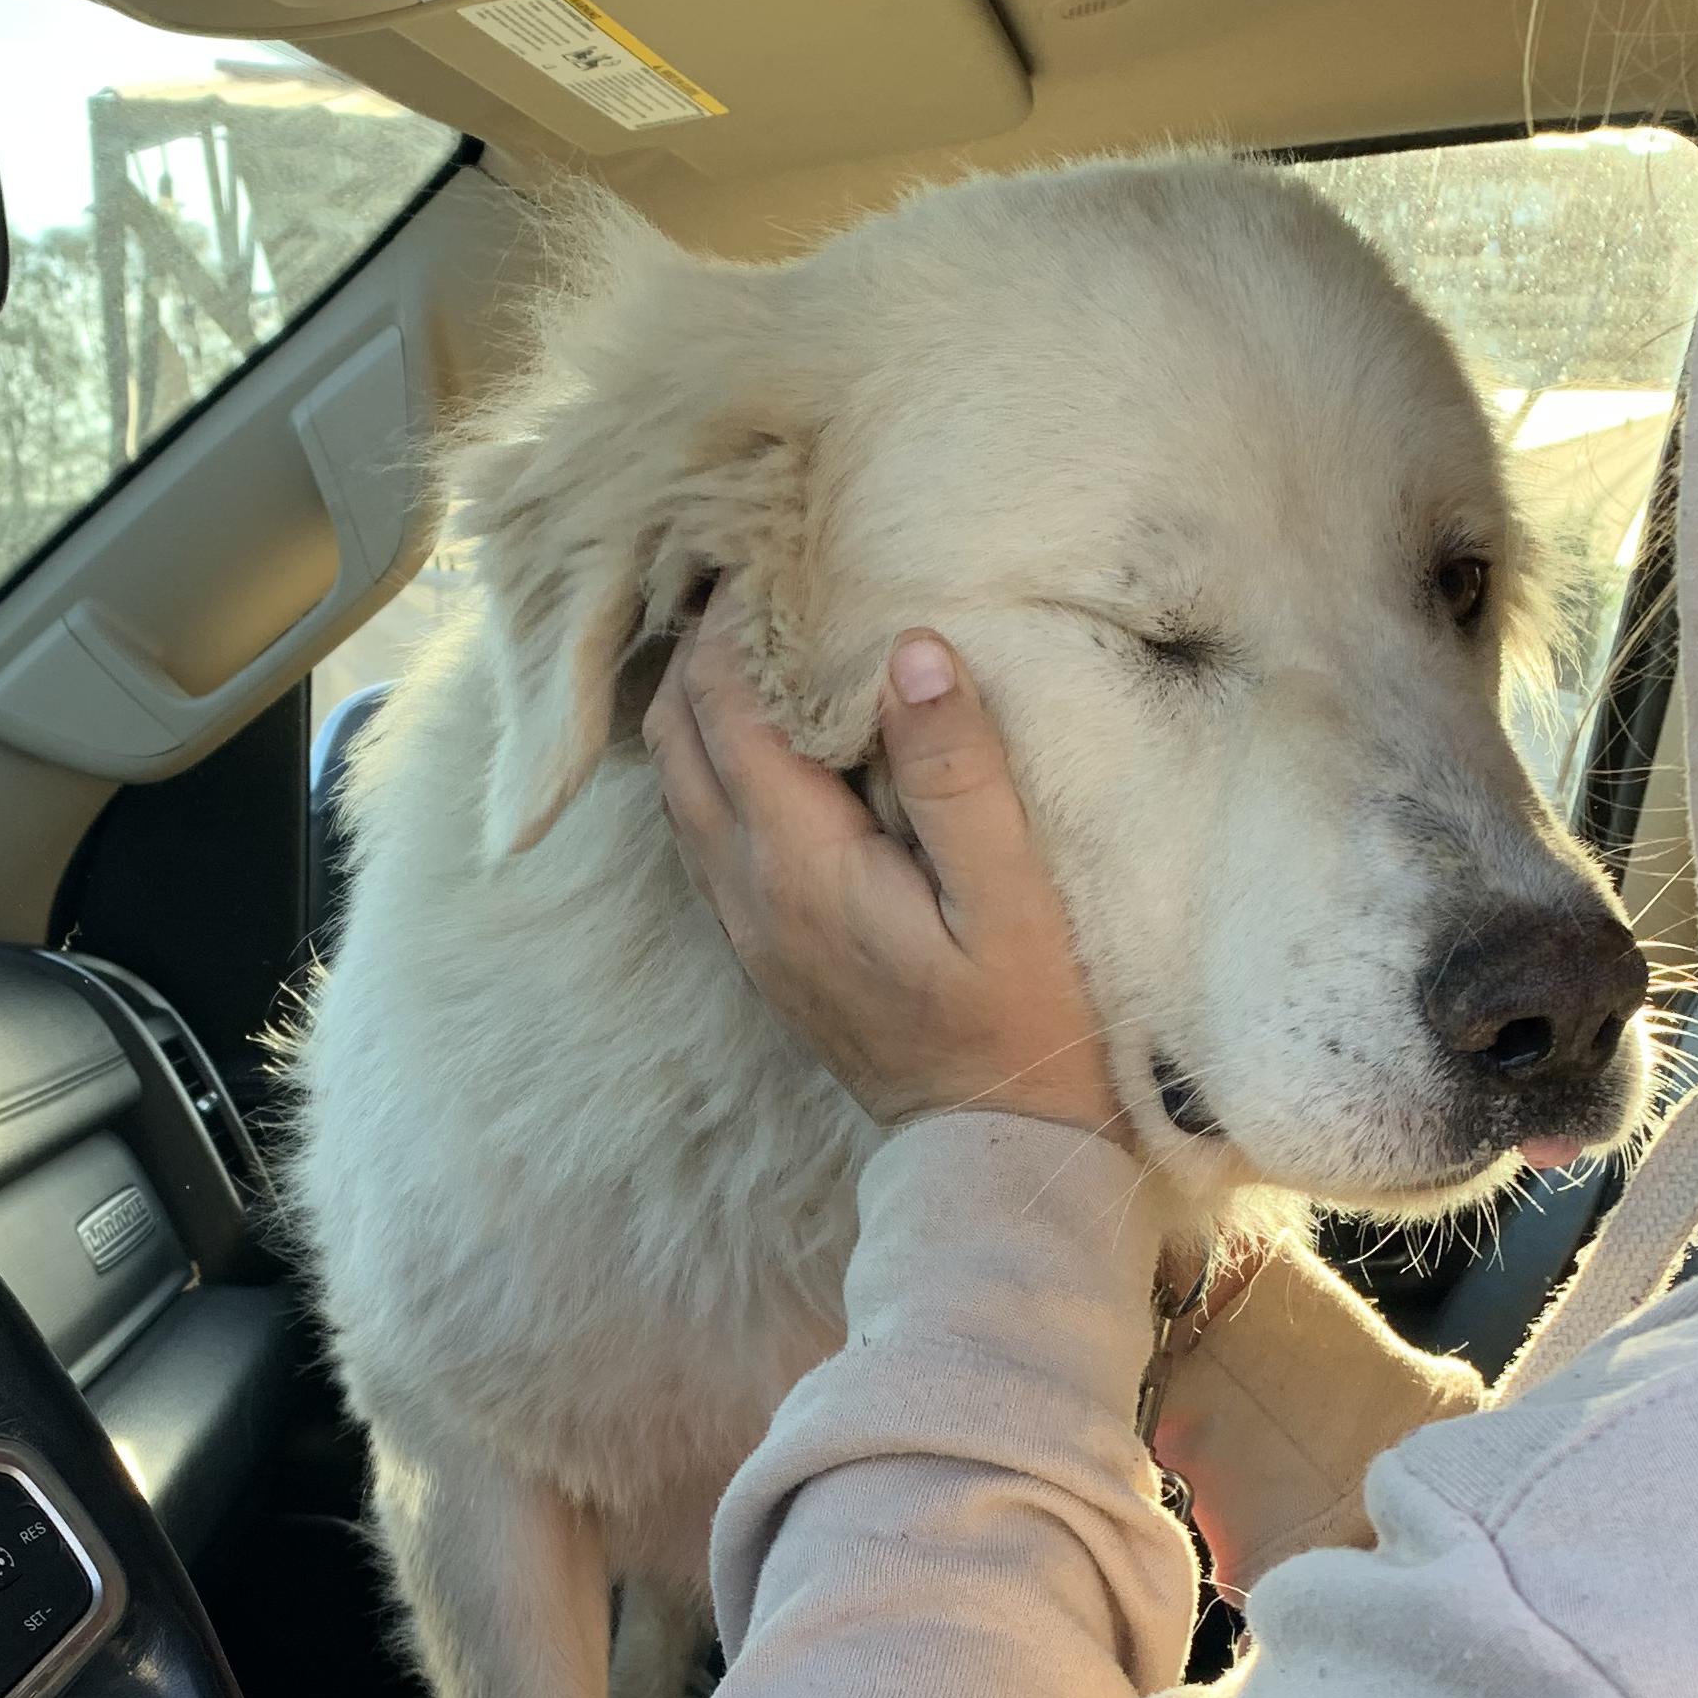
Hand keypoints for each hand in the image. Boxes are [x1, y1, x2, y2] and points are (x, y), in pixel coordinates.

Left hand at [645, 594, 1124, 1139]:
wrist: (988, 1150)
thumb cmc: (1019, 1026)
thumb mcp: (1010, 897)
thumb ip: (956, 772)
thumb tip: (909, 649)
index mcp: (797, 861)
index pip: (728, 706)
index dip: (734, 619)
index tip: (765, 546)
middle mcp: (747, 890)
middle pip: (678, 736)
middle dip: (697, 647)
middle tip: (743, 571)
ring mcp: (746, 924)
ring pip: (679, 784)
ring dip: (697, 703)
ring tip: (744, 633)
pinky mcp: (764, 947)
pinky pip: (704, 829)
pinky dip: (713, 759)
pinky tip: (761, 732)